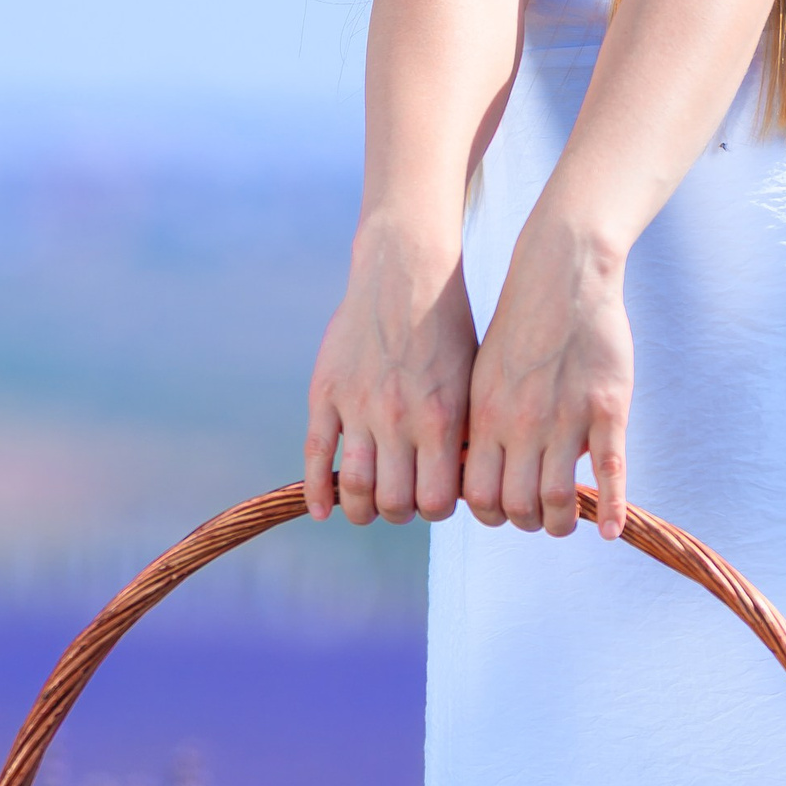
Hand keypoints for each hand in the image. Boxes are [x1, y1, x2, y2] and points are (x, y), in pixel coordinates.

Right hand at [304, 223, 476, 523]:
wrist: (406, 272)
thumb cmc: (448, 329)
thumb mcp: (471, 382)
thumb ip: (464, 435)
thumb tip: (462, 487)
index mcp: (442, 419)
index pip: (435, 502)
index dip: (435, 510)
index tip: (434, 500)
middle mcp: (398, 418)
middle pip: (393, 503)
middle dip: (400, 513)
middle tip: (401, 505)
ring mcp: (357, 406)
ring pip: (353, 487)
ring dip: (361, 509)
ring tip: (367, 508)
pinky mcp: (326, 392)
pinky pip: (314, 455)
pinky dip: (314, 491)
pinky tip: (320, 510)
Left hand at [462, 215, 632, 538]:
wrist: (562, 275)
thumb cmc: (521, 328)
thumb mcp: (484, 377)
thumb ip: (484, 427)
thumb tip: (483, 475)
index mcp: (486, 417)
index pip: (478, 496)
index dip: (490, 513)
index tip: (504, 508)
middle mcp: (522, 424)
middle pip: (517, 506)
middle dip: (527, 522)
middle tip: (537, 516)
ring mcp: (567, 418)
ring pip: (559, 499)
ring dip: (561, 523)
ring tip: (564, 522)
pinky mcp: (608, 409)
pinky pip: (612, 471)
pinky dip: (611, 509)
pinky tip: (609, 531)